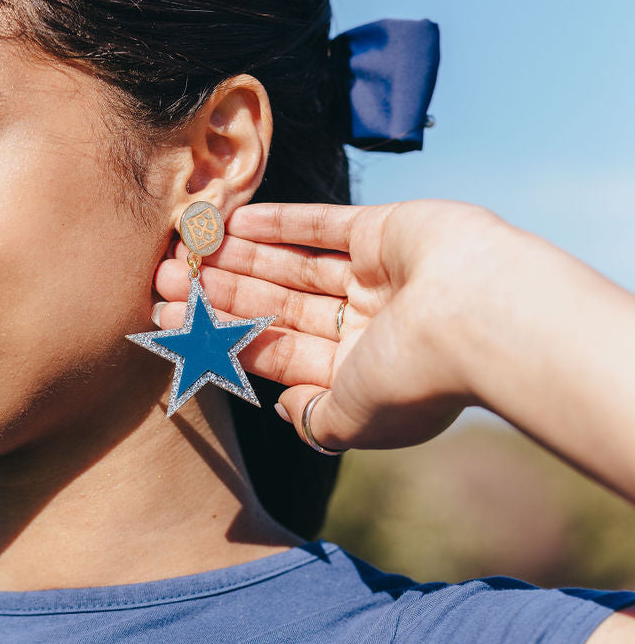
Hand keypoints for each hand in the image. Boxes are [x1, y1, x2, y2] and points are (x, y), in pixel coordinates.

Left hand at [152, 198, 506, 451]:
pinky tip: (236, 223)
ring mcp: (379, 278)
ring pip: (294, 267)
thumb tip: (281, 409)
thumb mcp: (352, 420)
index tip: (169, 325)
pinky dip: (283, 223)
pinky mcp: (389, 232)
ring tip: (188, 250)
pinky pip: (324, 225)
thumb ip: (314, 420)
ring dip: (241, 259)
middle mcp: (368, 328)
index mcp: (360, 375)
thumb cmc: (416, 379)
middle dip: (219, 295)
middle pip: (278, 309)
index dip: (221, 338)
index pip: (276, 354)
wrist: (481, 319)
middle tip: (163, 280)